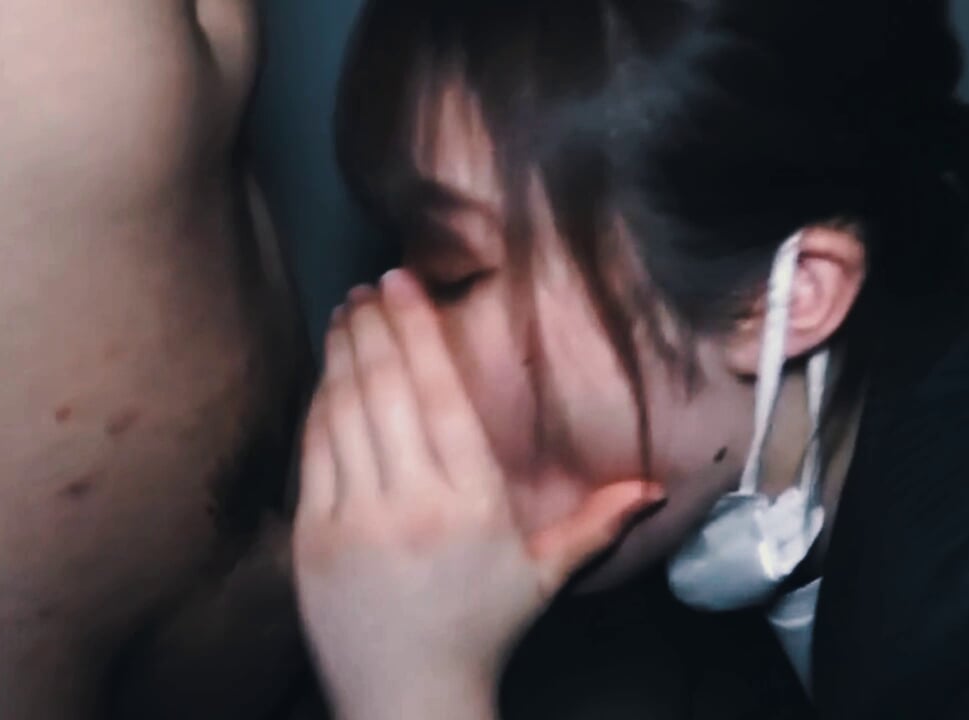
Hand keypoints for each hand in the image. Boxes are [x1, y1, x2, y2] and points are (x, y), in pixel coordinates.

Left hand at [293, 269, 663, 719]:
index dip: (418, 332)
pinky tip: (327, 375)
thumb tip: (656, 488)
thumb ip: (596, 524)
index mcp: (471, 502)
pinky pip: (312, 451)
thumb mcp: (544, 575)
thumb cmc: (482, 630)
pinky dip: (319, 404)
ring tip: (347, 314)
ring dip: (342, 354)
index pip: (439, 396)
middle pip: (386, 390)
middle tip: (370, 287)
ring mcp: (354, 518)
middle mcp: (411, 502)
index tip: (402, 283)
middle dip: (375, 327)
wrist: (408, 697)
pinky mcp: (312, 536)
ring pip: (343, 411)